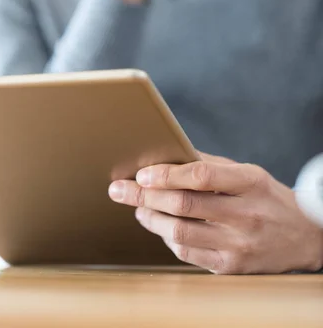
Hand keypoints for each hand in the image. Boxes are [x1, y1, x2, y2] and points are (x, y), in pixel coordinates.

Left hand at [108, 152, 322, 273]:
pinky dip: (167, 238)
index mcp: (250, 183)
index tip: (142, 173)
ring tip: (138, 207)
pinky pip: (188, 253)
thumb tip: (169, 156)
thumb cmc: (268, 198)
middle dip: (145, 195)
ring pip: (180, 232)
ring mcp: (239, 245)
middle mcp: (246, 215)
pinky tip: (160, 226)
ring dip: (151, 218)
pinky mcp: (231, 267)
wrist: (304, 237)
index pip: (201, 176)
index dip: (166, 174)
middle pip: (184, 205)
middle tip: (120, 189)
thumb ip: (210, 165)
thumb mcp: (248, 173)